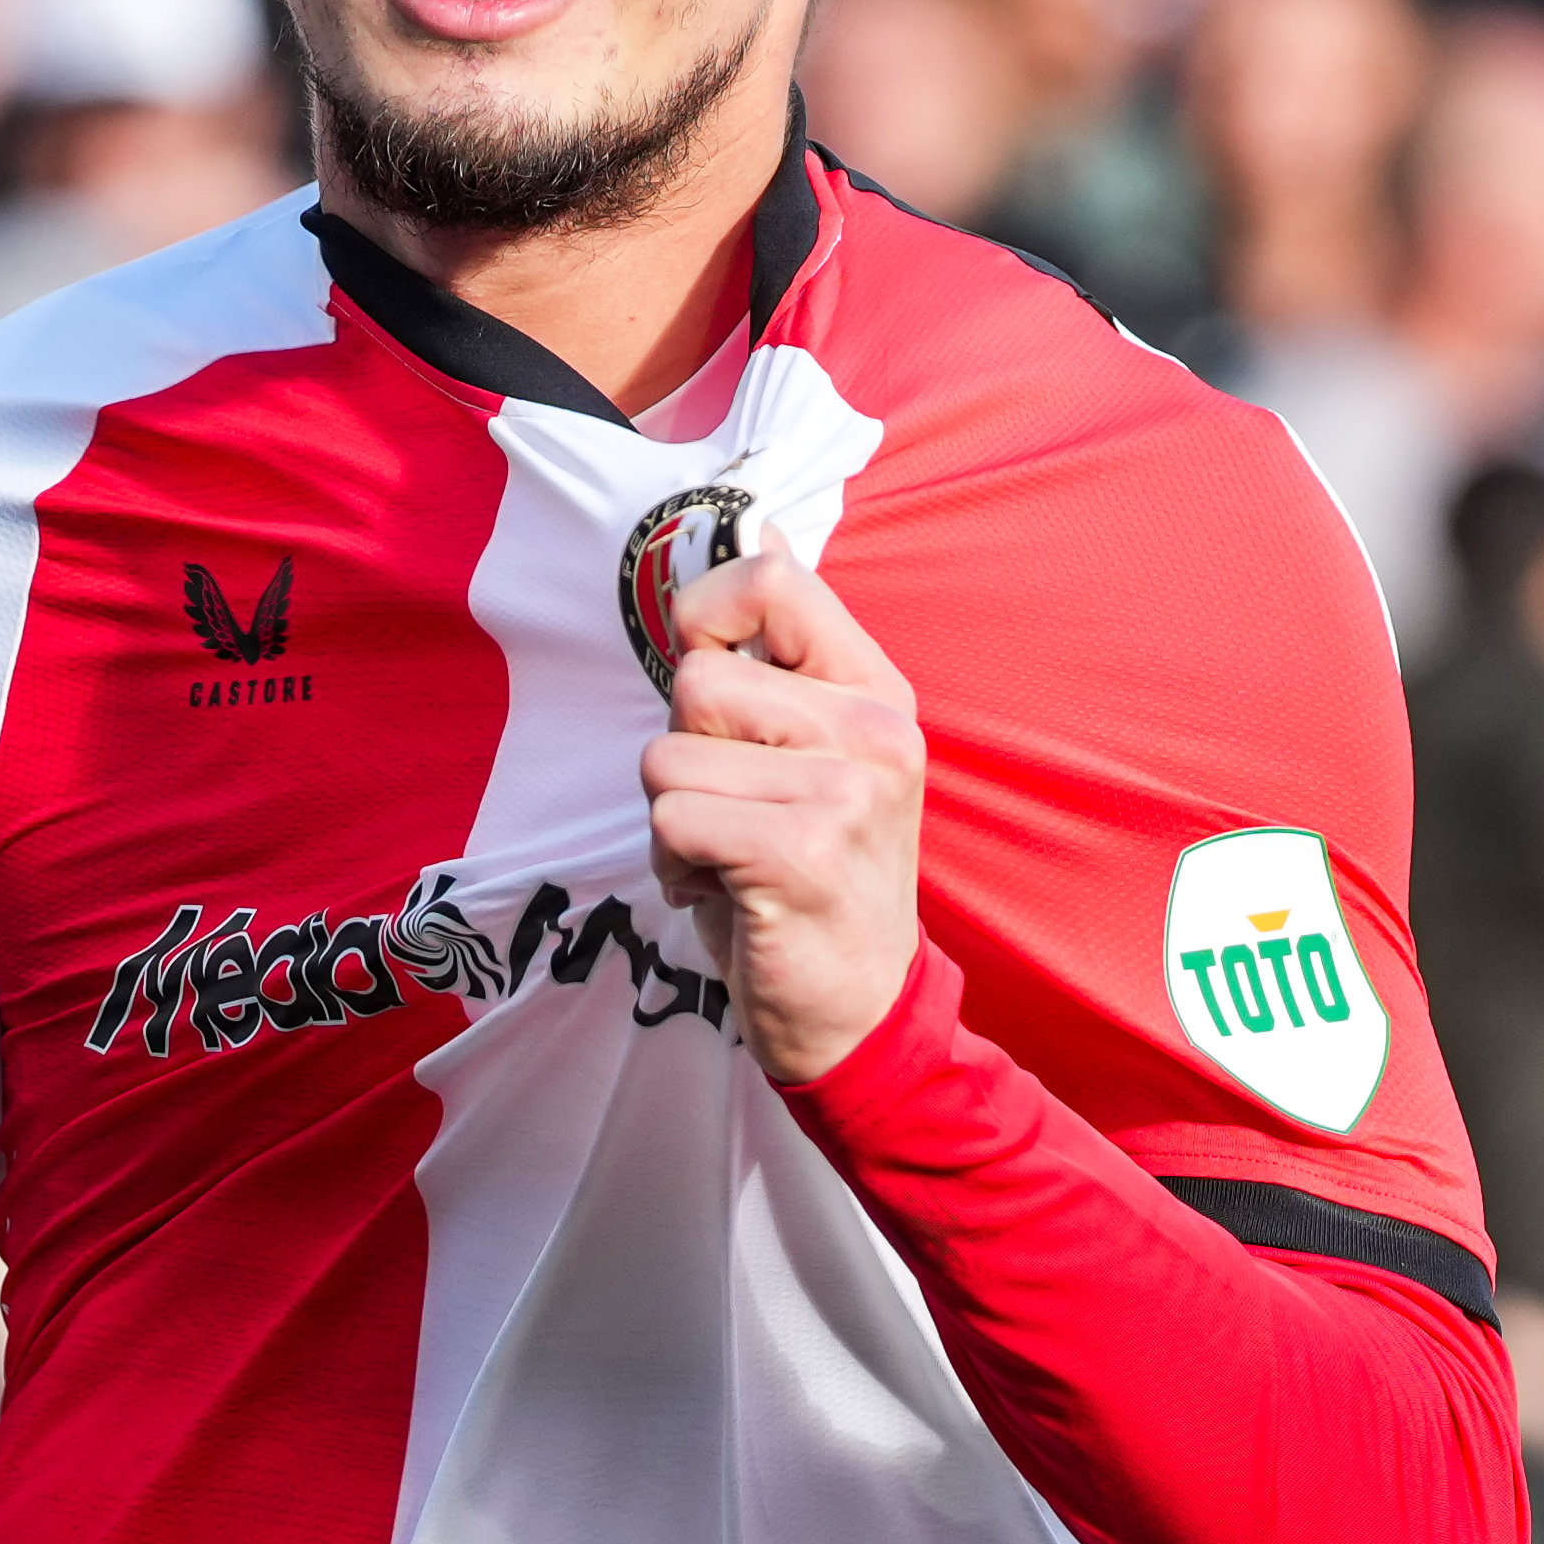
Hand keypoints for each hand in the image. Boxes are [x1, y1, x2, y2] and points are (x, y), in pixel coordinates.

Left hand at [638, 546, 927, 1082]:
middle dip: (683, 756)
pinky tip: (723, 890)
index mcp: (876, 692)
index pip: (773, 580)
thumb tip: (763, 533)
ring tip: (730, 858)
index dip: (705, 615)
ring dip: (674, 820)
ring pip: (668, 758)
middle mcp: (874, 731)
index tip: (709, 679)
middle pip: (696, 683)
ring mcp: (846, 791)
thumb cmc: (808, 878)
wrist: (857, 1010)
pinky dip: (673, 865)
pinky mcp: (802, 852)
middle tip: (733, 813)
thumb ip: (781, 655)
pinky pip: (671, 819)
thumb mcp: (810, 754)